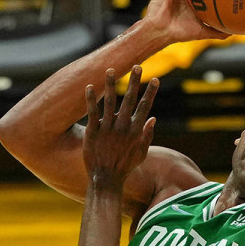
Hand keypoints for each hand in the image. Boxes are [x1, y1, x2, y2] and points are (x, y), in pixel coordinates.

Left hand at [82, 66, 158, 183]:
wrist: (106, 179)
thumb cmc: (124, 167)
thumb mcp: (141, 154)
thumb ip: (147, 135)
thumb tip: (153, 118)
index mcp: (135, 132)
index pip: (145, 108)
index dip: (150, 93)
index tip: (155, 79)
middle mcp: (122, 128)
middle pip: (129, 100)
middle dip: (134, 82)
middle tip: (137, 66)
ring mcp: (107, 129)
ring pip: (109, 102)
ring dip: (110, 85)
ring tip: (110, 69)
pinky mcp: (92, 132)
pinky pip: (92, 112)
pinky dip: (90, 99)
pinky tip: (89, 86)